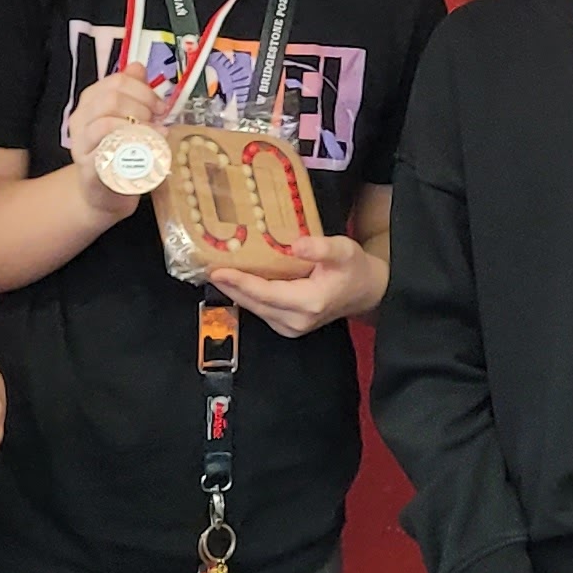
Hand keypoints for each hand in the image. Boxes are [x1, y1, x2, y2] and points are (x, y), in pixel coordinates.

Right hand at [61, 70, 166, 216]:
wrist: (103, 194)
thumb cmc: (119, 152)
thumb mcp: (126, 118)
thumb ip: (131, 92)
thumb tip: (138, 67)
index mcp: (89, 103)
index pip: (116, 82)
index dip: (143, 90)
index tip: (161, 105)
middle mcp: (80, 121)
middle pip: (110, 99)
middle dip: (142, 106)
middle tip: (159, 119)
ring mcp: (81, 147)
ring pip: (105, 124)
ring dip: (138, 127)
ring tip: (157, 134)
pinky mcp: (90, 171)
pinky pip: (108, 154)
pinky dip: (133, 150)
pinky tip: (150, 151)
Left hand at [208, 231, 372, 340]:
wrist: (365, 292)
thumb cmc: (354, 268)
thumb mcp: (343, 250)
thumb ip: (321, 247)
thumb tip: (297, 245)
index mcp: (309, 302)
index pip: (265, 293)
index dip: (240, 282)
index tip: (218, 271)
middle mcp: (296, 320)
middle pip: (254, 303)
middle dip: (230, 287)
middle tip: (206, 267)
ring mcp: (292, 327)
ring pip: (255, 309)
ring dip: (235, 292)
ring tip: (216, 273)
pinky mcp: (288, 327)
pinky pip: (261, 310)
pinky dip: (247, 296)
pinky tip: (236, 282)